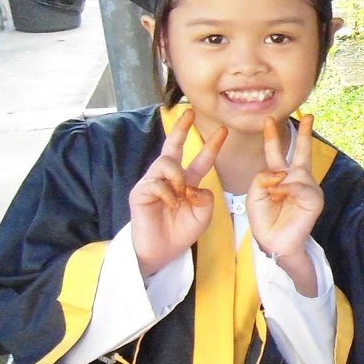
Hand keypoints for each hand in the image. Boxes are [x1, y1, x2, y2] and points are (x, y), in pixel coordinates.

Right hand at [130, 108, 226, 277]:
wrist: (162, 251)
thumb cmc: (182, 231)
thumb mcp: (204, 214)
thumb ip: (205, 197)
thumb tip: (193, 186)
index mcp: (187, 182)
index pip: (200, 159)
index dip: (211, 146)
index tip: (223, 131)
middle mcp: (168, 178)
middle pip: (172, 146)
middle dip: (181, 128)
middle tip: (189, 112)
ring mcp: (152, 183)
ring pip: (167, 163)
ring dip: (178, 177)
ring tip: (180, 195)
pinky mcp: (140, 192)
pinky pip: (156, 183)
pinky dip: (168, 193)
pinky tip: (170, 204)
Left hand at [248, 115, 323, 295]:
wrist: (274, 242)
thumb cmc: (264, 220)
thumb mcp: (254, 194)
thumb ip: (263, 177)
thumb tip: (282, 173)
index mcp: (281, 177)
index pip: (276, 153)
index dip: (272, 136)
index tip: (270, 119)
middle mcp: (297, 179)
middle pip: (302, 152)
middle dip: (304, 133)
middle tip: (309, 115)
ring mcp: (308, 188)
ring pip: (292, 172)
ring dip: (278, 184)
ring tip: (274, 198)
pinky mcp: (314, 198)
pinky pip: (298, 185)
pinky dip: (287, 190)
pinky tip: (281, 197)